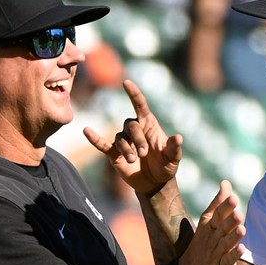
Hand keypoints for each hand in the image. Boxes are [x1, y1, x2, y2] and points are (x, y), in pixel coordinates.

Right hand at [83, 79, 182, 194]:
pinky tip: (86, 131)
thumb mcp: (173, 158)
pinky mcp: (114, 153)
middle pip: (131, 125)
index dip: (133, 94)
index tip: (126, 82)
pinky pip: (102, 144)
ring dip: (126, 149)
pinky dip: (94, 138)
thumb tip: (179, 138)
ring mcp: (124, 141)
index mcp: (149, 125)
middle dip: (137, 139)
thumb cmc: (165, 166)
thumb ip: (174, 148)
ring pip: (120, 138)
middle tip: (144, 154)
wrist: (154, 183)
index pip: (140, 105)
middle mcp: (135, 129)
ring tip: (133, 160)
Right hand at [178, 180, 244, 264]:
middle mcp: (212, 238)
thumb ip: (218, 202)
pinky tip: (242, 249)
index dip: (225, 207)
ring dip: (233, 237)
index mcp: (209, 225)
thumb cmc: (204, 241)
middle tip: (239, 214)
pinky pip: (227, 261)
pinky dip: (234, 256)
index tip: (233, 198)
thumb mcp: (208, 221)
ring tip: (242, 229)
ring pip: (225, 244)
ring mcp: (216, 253)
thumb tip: (226, 182)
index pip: (217, 214)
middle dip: (229, 221)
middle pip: (221, 228)